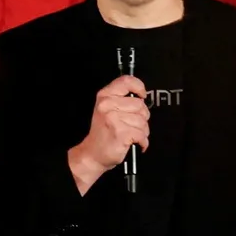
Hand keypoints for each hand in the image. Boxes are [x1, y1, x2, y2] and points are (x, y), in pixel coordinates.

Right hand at [68, 75, 148, 193]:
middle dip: (142, 117)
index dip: (139, 87)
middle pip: (140, 105)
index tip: (142, 95)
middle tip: (132, 124)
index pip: (127, 81)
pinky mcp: (121, 133)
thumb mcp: (107, 109)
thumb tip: (141, 96)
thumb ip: (121, 99)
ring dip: (142, 131)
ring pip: (143, 121)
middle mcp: (107, 105)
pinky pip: (142, 134)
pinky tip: (134, 142)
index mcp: (105, 96)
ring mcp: (114, 119)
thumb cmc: (103, 132)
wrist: (92, 154)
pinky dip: (142, 141)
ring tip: (132, 134)